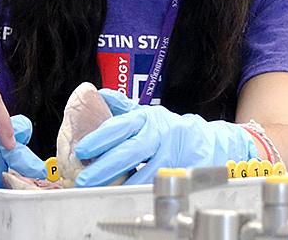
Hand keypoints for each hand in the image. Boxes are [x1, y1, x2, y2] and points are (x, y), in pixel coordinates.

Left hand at [74, 90, 257, 185]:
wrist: (206, 141)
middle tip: (85, 178)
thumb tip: (96, 94)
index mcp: (146, 118)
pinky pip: (157, 182)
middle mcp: (158, 133)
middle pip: (130, 151)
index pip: (120, 125)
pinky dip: (140, 189)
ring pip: (144, 170)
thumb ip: (122, 106)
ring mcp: (170, 153)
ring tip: (100, 190)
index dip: (100, 137)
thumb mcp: (146, 113)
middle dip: (105, 166)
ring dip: (121, 183)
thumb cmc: (168, 128)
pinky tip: (124, 194)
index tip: (82, 149)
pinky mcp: (179, 170)